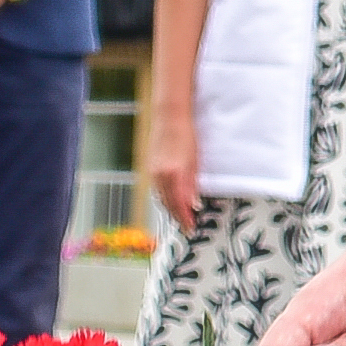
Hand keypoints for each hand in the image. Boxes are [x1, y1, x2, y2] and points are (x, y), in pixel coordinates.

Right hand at [147, 110, 202, 233]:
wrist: (169, 117)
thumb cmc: (186, 135)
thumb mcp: (194, 161)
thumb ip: (192, 184)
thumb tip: (194, 205)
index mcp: (172, 175)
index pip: (179, 204)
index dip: (185, 219)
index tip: (192, 228)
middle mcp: (159, 176)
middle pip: (168, 204)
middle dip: (178, 217)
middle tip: (189, 227)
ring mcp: (153, 172)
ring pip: (161, 198)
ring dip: (171, 209)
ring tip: (182, 217)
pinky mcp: (151, 168)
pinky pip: (157, 190)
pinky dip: (165, 198)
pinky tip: (172, 200)